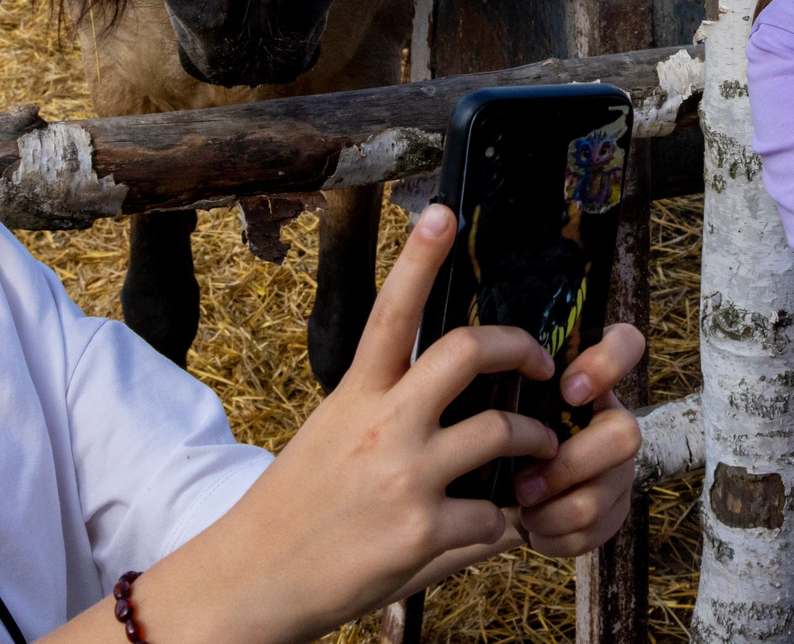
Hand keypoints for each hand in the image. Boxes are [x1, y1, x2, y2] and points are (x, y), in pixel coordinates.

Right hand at [109, 203, 603, 643]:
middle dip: (518, 348)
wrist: (251, 582)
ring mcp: (406, 479)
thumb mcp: (328, 435)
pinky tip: (488, 531)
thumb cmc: (292, 509)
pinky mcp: (424, 534)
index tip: (444, 212)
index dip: (419, 257)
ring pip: (502, 433)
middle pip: (466, 352)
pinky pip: (494, 517)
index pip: (391, 311)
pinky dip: (500, 524)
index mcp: (354, 395)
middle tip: (541, 360)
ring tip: (539, 451)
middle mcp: (382, 427)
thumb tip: (436, 392)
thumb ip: (381, 409)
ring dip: (533, 441)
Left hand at [507, 324, 643, 555]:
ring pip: (601, 495)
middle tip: (522, 484)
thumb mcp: (494, 396)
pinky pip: (594, 531)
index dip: (607, 364)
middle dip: (567, 465)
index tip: (566, 390)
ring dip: (552, 510)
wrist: (494, 494)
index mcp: (587, 377)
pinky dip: (556, 537)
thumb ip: (495, 374)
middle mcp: (612, 419)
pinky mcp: (614, 511)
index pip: (627, 343)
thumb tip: (472, 360)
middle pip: (625, 434)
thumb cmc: (492, 432)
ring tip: (520, 509)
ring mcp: (618, 468)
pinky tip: (535, 530)